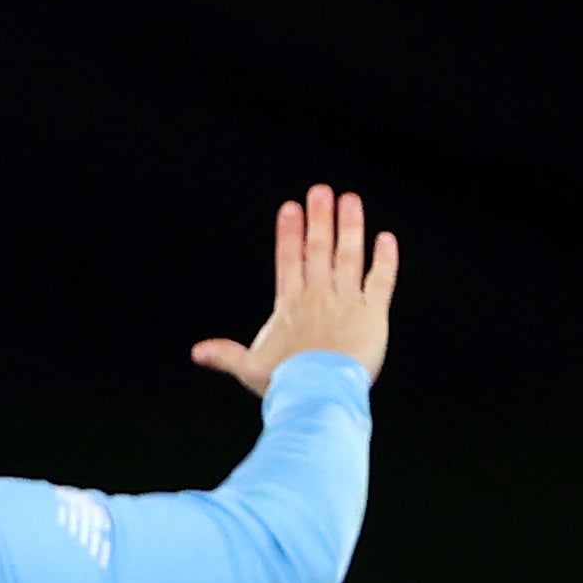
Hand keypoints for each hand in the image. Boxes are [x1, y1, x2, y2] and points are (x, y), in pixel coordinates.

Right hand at [192, 183, 397, 393]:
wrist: (317, 391)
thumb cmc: (284, 382)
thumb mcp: (249, 367)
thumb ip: (225, 355)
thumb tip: (196, 352)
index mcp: (289, 305)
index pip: (288, 260)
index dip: (289, 233)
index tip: (290, 208)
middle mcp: (318, 295)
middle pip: (318, 249)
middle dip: (319, 218)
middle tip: (321, 191)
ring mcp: (346, 301)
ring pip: (349, 256)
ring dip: (350, 227)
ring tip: (350, 200)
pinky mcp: (372, 312)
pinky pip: (381, 280)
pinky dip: (385, 259)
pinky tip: (386, 239)